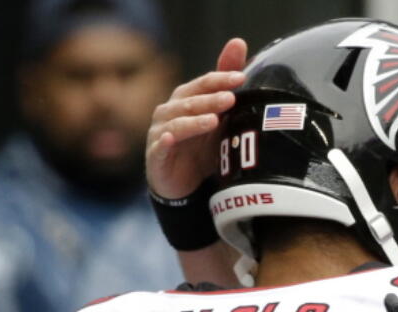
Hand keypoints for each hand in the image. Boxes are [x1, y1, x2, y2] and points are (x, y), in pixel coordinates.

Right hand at [146, 37, 246, 199]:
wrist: (182, 183)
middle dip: (211, 100)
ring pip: (177, 123)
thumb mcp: (219, 119)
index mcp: (186, 100)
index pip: (203, 84)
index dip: (220, 79)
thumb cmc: (199, 146)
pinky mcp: (156, 155)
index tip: (241, 78)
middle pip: (190, 101)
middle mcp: (170, 111)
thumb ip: (226, 85)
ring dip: (194, 122)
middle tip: (230, 99)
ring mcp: (160, 132)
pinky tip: (169, 138)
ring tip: (213, 121)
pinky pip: (160, 146)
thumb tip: (239, 43)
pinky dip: (164, 142)